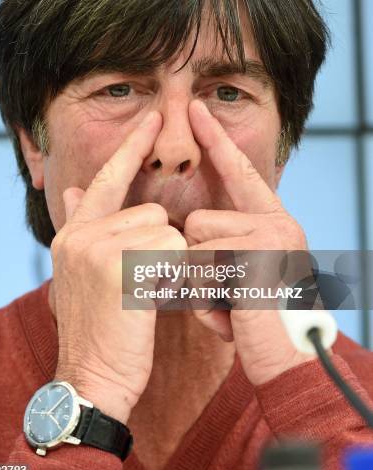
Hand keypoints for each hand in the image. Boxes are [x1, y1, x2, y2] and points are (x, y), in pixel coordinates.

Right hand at [49, 111, 186, 422]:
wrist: (92, 377)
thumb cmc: (101, 326)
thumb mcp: (81, 272)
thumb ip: (83, 226)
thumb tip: (76, 190)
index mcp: (75, 232)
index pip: (109, 179)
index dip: (132, 148)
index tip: (154, 117)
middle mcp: (80, 233)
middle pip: (151, 213)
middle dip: (161, 247)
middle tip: (142, 286)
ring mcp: (96, 247)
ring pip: (166, 231)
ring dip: (170, 264)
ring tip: (145, 296)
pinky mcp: (119, 265)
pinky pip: (172, 250)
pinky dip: (175, 275)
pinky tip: (151, 300)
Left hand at [184, 100, 314, 385]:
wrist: (286, 362)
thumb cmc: (257, 320)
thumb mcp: (242, 273)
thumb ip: (221, 243)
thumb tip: (185, 225)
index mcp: (273, 221)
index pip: (239, 172)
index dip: (215, 139)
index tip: (195, 107)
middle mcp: (278, 223)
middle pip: (200, 221)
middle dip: (201, 265)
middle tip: (231, 296)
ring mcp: (271, 237)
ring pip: (195, 243)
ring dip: (201, 283)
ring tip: (231, 306)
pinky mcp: (257, 255)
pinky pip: (199, 266)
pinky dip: (205, 298)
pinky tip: (233, 316)